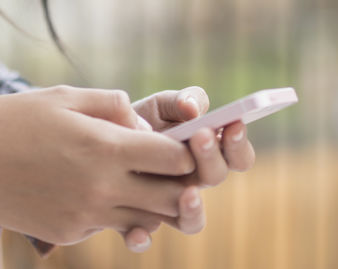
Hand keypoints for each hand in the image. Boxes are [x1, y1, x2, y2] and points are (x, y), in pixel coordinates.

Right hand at [0, 85, 196, 246]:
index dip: (185, 150)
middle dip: (180, 183)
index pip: (175, 160)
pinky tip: (89, 186)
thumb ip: (114, 107)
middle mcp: (100, 188)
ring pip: (144, 219)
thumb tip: (145, 131)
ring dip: (148, 201)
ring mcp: (84, 216)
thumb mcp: (66, 96)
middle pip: (170, 199)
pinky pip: (107, 224)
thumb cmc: (13, 118)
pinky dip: (111, 210)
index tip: (180, 141)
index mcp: (104, 148)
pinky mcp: (67, 232)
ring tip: (132, 176)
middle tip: (169, 166)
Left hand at [119, 86, 256, 251]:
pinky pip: (143, 235)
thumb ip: (179, 101)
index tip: (233, 124)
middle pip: (216, 178)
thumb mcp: (158, 105)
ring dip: (194, 207)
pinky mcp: (136, 219)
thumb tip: (194, 109)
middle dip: (212, 157)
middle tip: (201, 136)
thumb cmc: (138, 120)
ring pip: (190, 219)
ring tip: (187, 192)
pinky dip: (141, 236)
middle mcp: (191, 182)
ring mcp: (166, 203)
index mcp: (205, 153)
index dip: (239, 143)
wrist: (98, 139)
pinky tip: (136, 230)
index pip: (237, 156)